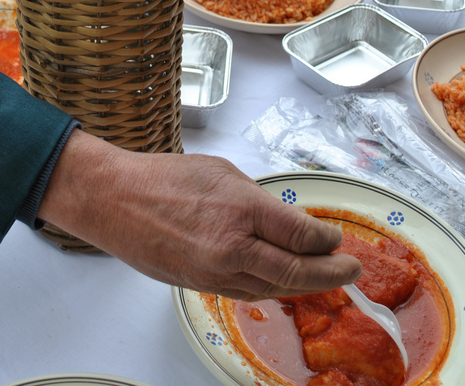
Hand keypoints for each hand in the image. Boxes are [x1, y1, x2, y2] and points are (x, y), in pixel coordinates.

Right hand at [39, 130, 362, 300]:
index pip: (302, 235)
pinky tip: (285, 283)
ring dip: (305, 286)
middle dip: (331, 273)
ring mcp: (215, 272)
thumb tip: (285, 220)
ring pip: (274, 288)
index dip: (326, 240)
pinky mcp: (201, 285)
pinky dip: (273, 288)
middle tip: (351, 269)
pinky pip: (247, 291)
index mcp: (241, 210)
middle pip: (296, 273)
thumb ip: (258, 200)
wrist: (113, 201)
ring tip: (325, 278)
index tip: (336, 238)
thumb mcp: (221, 172)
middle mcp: (232, 247)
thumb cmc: (161, 179)